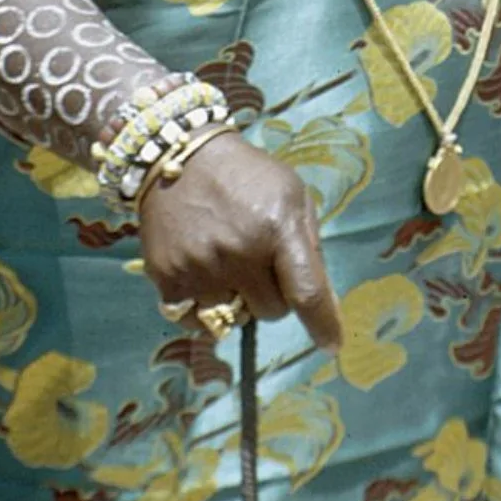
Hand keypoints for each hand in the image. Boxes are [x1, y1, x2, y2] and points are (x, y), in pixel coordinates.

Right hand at [138, 130, 341, 349]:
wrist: (180, 156)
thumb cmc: (247, 176)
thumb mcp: (292, 192)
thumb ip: (309, 243)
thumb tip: (321, 300)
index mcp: (277, 227)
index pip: (306, 292)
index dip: (323, 324)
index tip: (331, 344)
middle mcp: (239, 252)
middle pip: (271, 311)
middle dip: (272, 295)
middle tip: (259, 263)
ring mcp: (201, 268)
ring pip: (234, 318)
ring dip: (237, 299)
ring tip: (227, 261)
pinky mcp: (168, 279)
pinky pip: (197, 319)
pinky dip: (204, 304)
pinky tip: (202, 269)